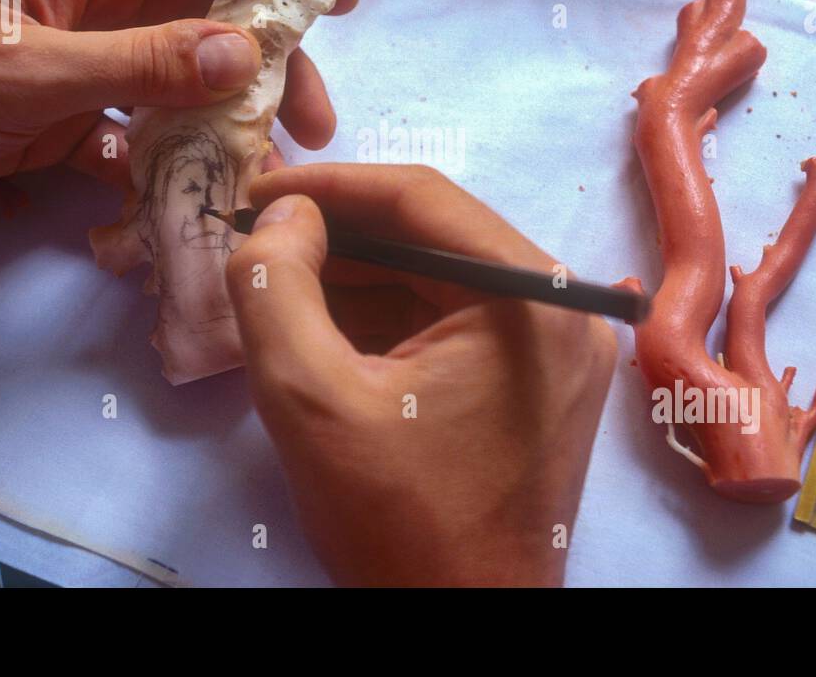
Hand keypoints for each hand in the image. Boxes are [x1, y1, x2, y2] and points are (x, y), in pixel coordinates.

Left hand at [0, 0, 358, 216]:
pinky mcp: (68, 117)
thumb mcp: (29, 67)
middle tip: (312, 128)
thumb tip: (244, 52)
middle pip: (211, 20)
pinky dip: (170, 164)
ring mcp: (87, 62)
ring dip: (226, 124)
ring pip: (182, 82)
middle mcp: (102, 3)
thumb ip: (139, 63)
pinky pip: (140, 134)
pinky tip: (194, 202)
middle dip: (268, 67)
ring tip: (266, 174)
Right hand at [225, 164, 618, 585]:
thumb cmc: (397, 524)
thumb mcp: (311, 400)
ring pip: (437, 277)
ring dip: (356, 275)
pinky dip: (387, 316)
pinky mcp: (535, 381)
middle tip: (258, 234)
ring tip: (277, 280)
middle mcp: (560, 310)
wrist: (462, 629)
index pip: (421, 200)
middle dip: (338, 234)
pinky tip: (323, 323)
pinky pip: (452, 321)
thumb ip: (276, 289)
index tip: (255, 188)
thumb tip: (280, 216)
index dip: (329, 186)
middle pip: (432, 235)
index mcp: (531, 301)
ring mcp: (554, 347)